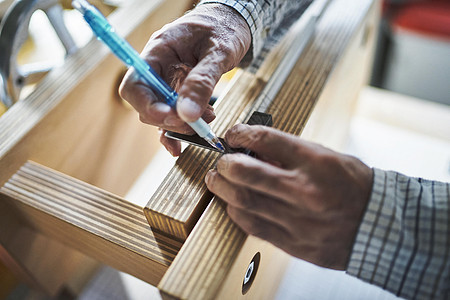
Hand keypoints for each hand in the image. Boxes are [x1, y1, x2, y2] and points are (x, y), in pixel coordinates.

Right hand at [119, 4, 250, 155]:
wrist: (232, 22)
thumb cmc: (223, 27)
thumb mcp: (219, 51)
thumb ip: (202, 81)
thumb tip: (188, 113)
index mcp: (159, 51)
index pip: (135, 84)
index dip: (147, 106)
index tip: (171, 117)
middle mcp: (159, 68)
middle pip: (147, 103)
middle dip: (169, 119)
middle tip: (195, 124)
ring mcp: (169, 81)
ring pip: (162, 113)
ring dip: (180, 125)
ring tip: (205, 125)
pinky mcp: (180, 91)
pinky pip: (175, 114)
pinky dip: (182, 128)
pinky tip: (192, 138)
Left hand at [205, 124, 372, 268]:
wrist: (379, 225)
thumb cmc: (355, 187)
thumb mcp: (327, 157)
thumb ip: (290, 154)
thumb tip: (254, 150)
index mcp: (317, 163)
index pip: (267, 140)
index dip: (241, 133)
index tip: (233, 134)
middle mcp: (306, 191)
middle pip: (247, 172)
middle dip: (225, 164)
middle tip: (221, 162)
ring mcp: (298, 220)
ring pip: (244, 201)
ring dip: (224, 188)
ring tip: (218, 180)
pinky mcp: (294, 243)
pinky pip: (253, 226)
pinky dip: (237, 212)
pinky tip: (234, 203)